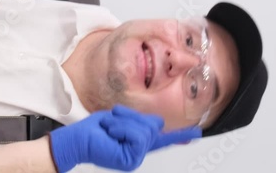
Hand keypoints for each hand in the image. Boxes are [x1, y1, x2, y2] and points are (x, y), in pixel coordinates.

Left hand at [49, 105, 201, 171]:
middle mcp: (140, 149)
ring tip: (110, 130)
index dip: (181, 135)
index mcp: (139, 140)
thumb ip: (143, 122)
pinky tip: (112, 135)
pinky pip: (138, 136)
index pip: (164, 138)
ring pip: (145, 129)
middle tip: (113, 124)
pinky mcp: (132, 159)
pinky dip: (123, 129)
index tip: (197, 134)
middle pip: (153, 124)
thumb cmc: (96, 130)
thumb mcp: (124, 119)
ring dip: (124, 123)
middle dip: (131, 117)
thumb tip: (159, 125)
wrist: (78, 139)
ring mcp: (137, 156)